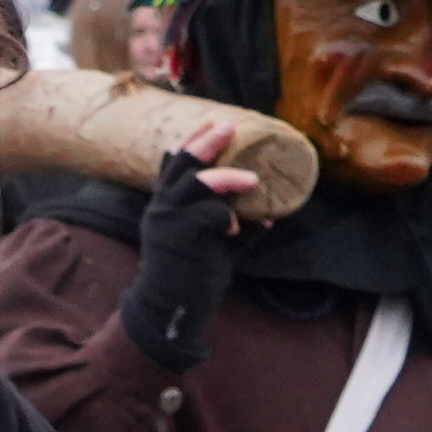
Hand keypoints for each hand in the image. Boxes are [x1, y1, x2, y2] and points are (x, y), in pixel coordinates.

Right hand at [121, 137, 245, 370]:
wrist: (170, 308)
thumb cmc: (191, 275)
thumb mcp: (213, 245)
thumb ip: (233, 227)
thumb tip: (269, 218)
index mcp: (166, 204)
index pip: (173, 162)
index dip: (192, 140)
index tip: (211, 122)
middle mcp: (163, 206)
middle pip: (182, 162)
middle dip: (207, 142)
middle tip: (229, 127)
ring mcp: (168, 220)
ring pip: (195, 183)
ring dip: (226, 177)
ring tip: (252, 179)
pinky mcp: (180, 236)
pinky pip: (208, 215)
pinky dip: (227, 216)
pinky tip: (237, 228)